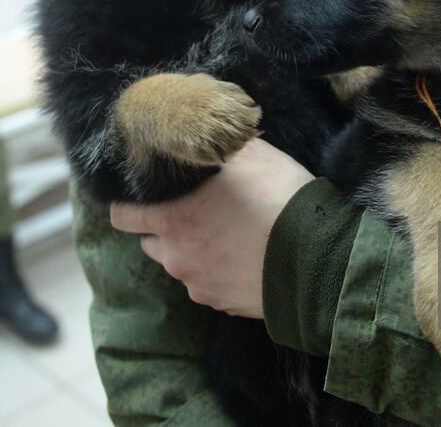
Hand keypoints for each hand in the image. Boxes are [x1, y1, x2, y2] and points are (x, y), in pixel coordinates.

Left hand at [110, 138, 313, 318]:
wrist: (317, 256)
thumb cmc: (279, 199)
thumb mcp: (250, 155)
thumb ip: (217, 147)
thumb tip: (208, 135)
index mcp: (173, 219)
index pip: (123, 215)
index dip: (129, 203)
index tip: (144, 194)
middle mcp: (177, 257)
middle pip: (151, 241)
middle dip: (165, 227)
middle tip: (195, 210)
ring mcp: (199, 285)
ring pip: (181, 264)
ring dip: (192, 250)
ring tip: (225, 234)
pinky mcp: (222, 305)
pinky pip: (207, 284)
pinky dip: (216, 271)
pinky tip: (242, 256)